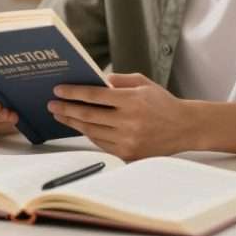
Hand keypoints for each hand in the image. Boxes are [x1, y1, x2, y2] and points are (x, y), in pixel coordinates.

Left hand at [48, 72, 194, 159]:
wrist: (185, 127)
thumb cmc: (162, 102)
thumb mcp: (143, 83)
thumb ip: (118, 80)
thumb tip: (94, 81)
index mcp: (132, 101)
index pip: (94, 96)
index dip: (73, 93)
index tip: (58, 90)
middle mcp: (129, 122)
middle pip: (88, 115)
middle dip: (66, 109)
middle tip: (51, 104)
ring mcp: (128, 140)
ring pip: (91, 131)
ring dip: (73, 122)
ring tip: (61, 115)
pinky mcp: (129, 154)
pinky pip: (101, 144)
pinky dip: (88, 134)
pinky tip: (79, 126)